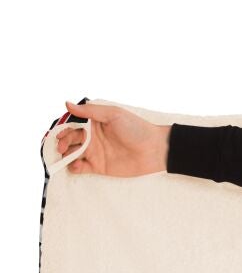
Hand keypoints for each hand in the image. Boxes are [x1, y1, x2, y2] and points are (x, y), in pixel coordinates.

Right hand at [51, 100, 169, 175]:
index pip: (72, 124)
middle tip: (61, 146)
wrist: (155, 149)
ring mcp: (95, 152)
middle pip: (70, 139)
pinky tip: (74, 166)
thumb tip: (66, 104)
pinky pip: (82, 168)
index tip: (57, 133)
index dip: (63, 128)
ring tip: (65, 156)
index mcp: (93, 123)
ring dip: (66, 155)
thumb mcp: (113, 114)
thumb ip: (90, 111)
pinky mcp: (100, 167)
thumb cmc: (136, 128)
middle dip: (62, 142)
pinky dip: (75, 167)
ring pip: (73, 153)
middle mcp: (92, 137)